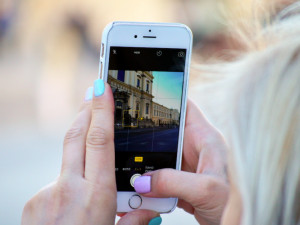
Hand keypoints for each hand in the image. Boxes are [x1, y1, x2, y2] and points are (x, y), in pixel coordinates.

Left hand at [22, 80, 158, 224]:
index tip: (102, 88)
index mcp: (95, 197)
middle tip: (93, 92)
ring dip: (79, 153)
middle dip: (86, 110)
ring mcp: (45, 194)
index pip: (99, 141)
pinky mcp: (33, 201)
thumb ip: (134, 222)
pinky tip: (72, 199)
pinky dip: (68, 182)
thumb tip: (150, 212)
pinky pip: (56, 183)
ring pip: (67, 162)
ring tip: (89, 157)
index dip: (101, 111)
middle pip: (76, 136)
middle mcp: (67, 189)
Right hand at [134, 100, 228, 224]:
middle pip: (165, 134)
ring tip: (131, 170)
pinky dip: (149, 185)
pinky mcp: (182, 184)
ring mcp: (187, 167)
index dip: (168, 98)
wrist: (241, 222)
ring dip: (145, 165)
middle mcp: (195, 149)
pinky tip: (141, 190)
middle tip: (127, 140)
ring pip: (159, 158)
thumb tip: (143, 182)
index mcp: (205, 138)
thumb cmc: (239, 202)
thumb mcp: (207, 188)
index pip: (185, 107)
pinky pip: (160, 178)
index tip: (148, 95)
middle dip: (146, 138)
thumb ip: (174, 182)